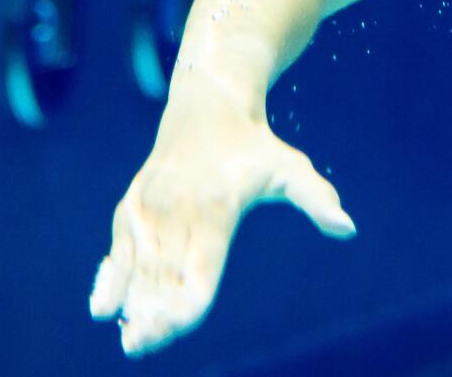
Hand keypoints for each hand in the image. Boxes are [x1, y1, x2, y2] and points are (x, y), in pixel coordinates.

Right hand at [89, 103, 355, 355]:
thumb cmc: (255, 145)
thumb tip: (348, 228)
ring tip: (131, 342)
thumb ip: (317, 198)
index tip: (180, 324)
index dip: (188, 298)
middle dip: (153, 313)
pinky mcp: (131, 206)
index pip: (199, 265)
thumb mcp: (289, 167)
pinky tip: (103, 308)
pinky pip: (119, 249)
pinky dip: (112, 278)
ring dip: (133, 303)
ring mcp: (149, 207)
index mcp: (215, 206)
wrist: (207, 103)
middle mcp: (176, 208)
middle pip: (164, 273)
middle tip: (140, 347)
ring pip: (138, 265)